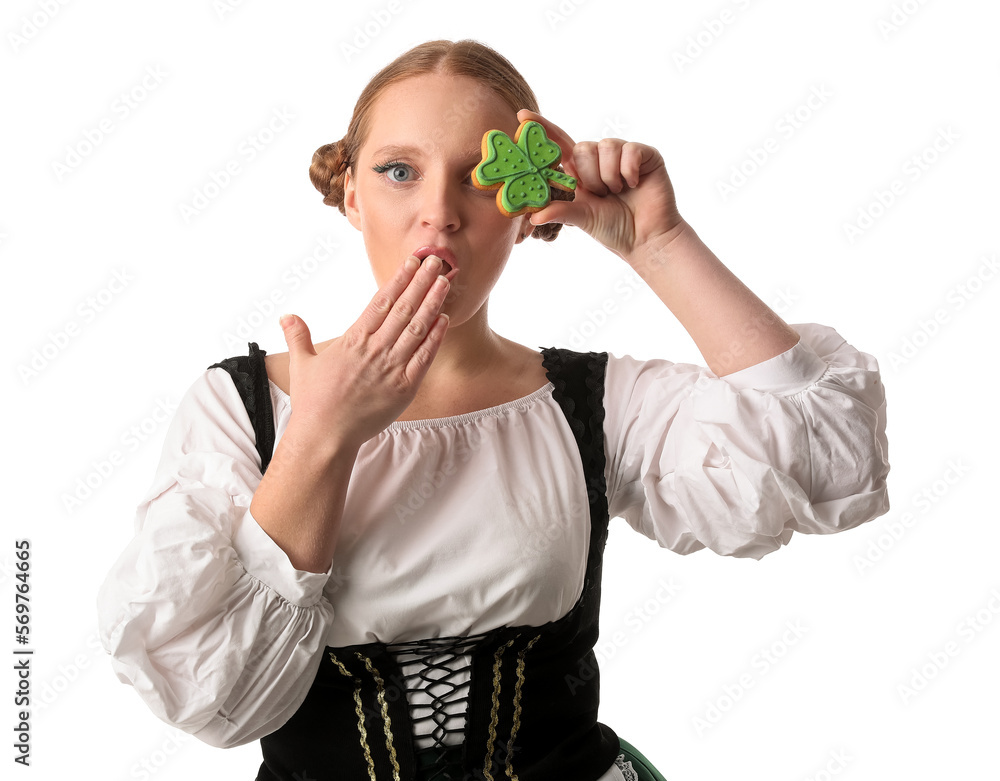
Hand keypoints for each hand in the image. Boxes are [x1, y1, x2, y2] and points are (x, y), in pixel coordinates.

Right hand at [278, 254, 451, 449]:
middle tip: (436, 261)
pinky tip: (445, 321)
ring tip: (445, 282)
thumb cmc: (313, 402)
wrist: (325, 436)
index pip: (380, 302)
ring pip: (416, 329)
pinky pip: (423, 359)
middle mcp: (374, 350)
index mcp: (353, 340)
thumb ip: (298, 336)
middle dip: (421, 283)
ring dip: (432, 304)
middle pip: (403, 309)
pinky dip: (435, 339)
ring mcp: (390, 369)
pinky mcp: (403, 389)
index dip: (398, 280)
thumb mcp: (301, 364)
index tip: (411, 263)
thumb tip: (287, 316)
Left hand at [517, 109, 684, 261]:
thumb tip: (533, 216)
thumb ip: (560, 210)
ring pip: (605, 147)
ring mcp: (623, 154)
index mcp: (581, 171)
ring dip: (609, 176)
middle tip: (602, 195)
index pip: (559, 145)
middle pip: (582, 147)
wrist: (646, 238)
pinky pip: (629, 151)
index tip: (521, 116)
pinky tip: (634, 184)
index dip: (542, 129)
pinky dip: (629, 171)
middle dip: (590, 176)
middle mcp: (600, 158)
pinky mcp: (645, 154)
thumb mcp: (582, 219)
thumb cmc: (614, 228)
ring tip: (619, 192)